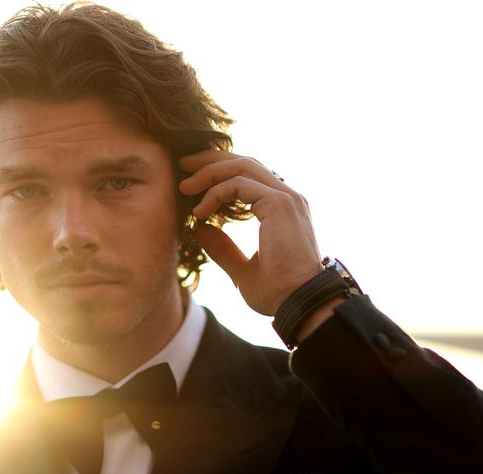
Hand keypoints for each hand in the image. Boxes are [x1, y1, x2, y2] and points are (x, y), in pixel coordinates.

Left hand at [179, 150, 322, 315]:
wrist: (299, 304)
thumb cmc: (278, 292)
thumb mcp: (243, 270)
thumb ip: (223, 249)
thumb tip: (199, 230)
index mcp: (281, 209)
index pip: (249, 175)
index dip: (219, 172)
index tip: (192, 181)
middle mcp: (286, 197)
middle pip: (244, 163)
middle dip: (211, 161)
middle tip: (183, 165)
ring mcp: (285, 198)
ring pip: (241, 166)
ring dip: (209, 172)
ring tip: (184, 185)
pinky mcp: (279, 204)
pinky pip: (238, 184)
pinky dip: (214, 193)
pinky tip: (199, 212)